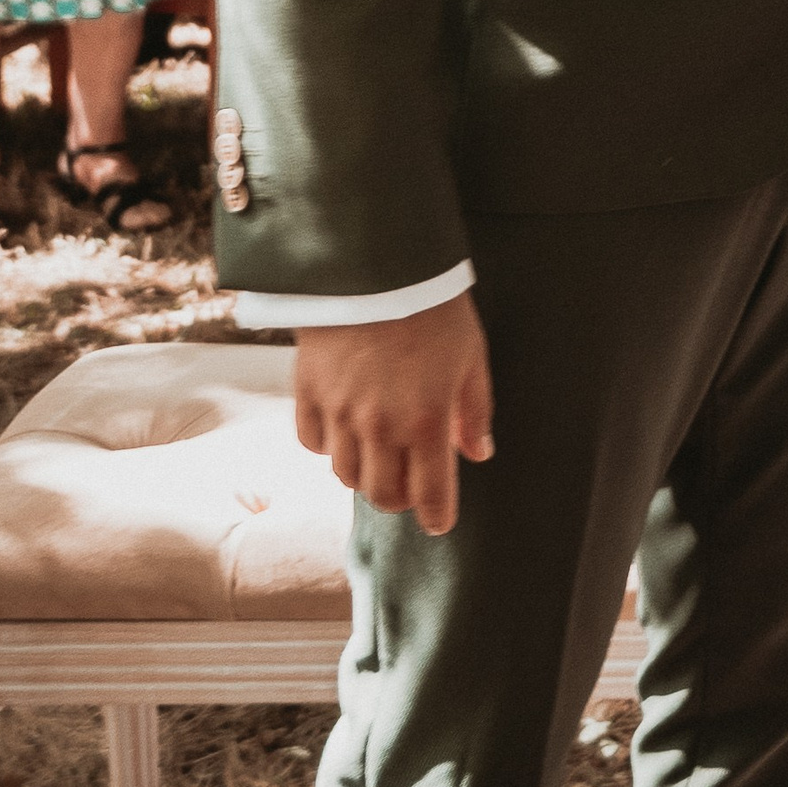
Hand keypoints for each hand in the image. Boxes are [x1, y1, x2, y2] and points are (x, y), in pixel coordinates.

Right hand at [296, 297, 494, 536]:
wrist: (377, 263)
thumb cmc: (434, 307)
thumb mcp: (471, 355)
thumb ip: (474, 410)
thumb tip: (479, 454)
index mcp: (427, 421)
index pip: (431, 493)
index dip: (436, 516)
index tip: (439, 523)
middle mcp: (380, 427)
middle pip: (382, 495)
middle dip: (399, 500)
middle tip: (410, 487)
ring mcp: (340, 412)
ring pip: (345, 474)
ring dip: (365, 473)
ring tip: (379, 455)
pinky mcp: (308, 391)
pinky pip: (312, 442)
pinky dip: (327, 446)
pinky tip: (343, 430)